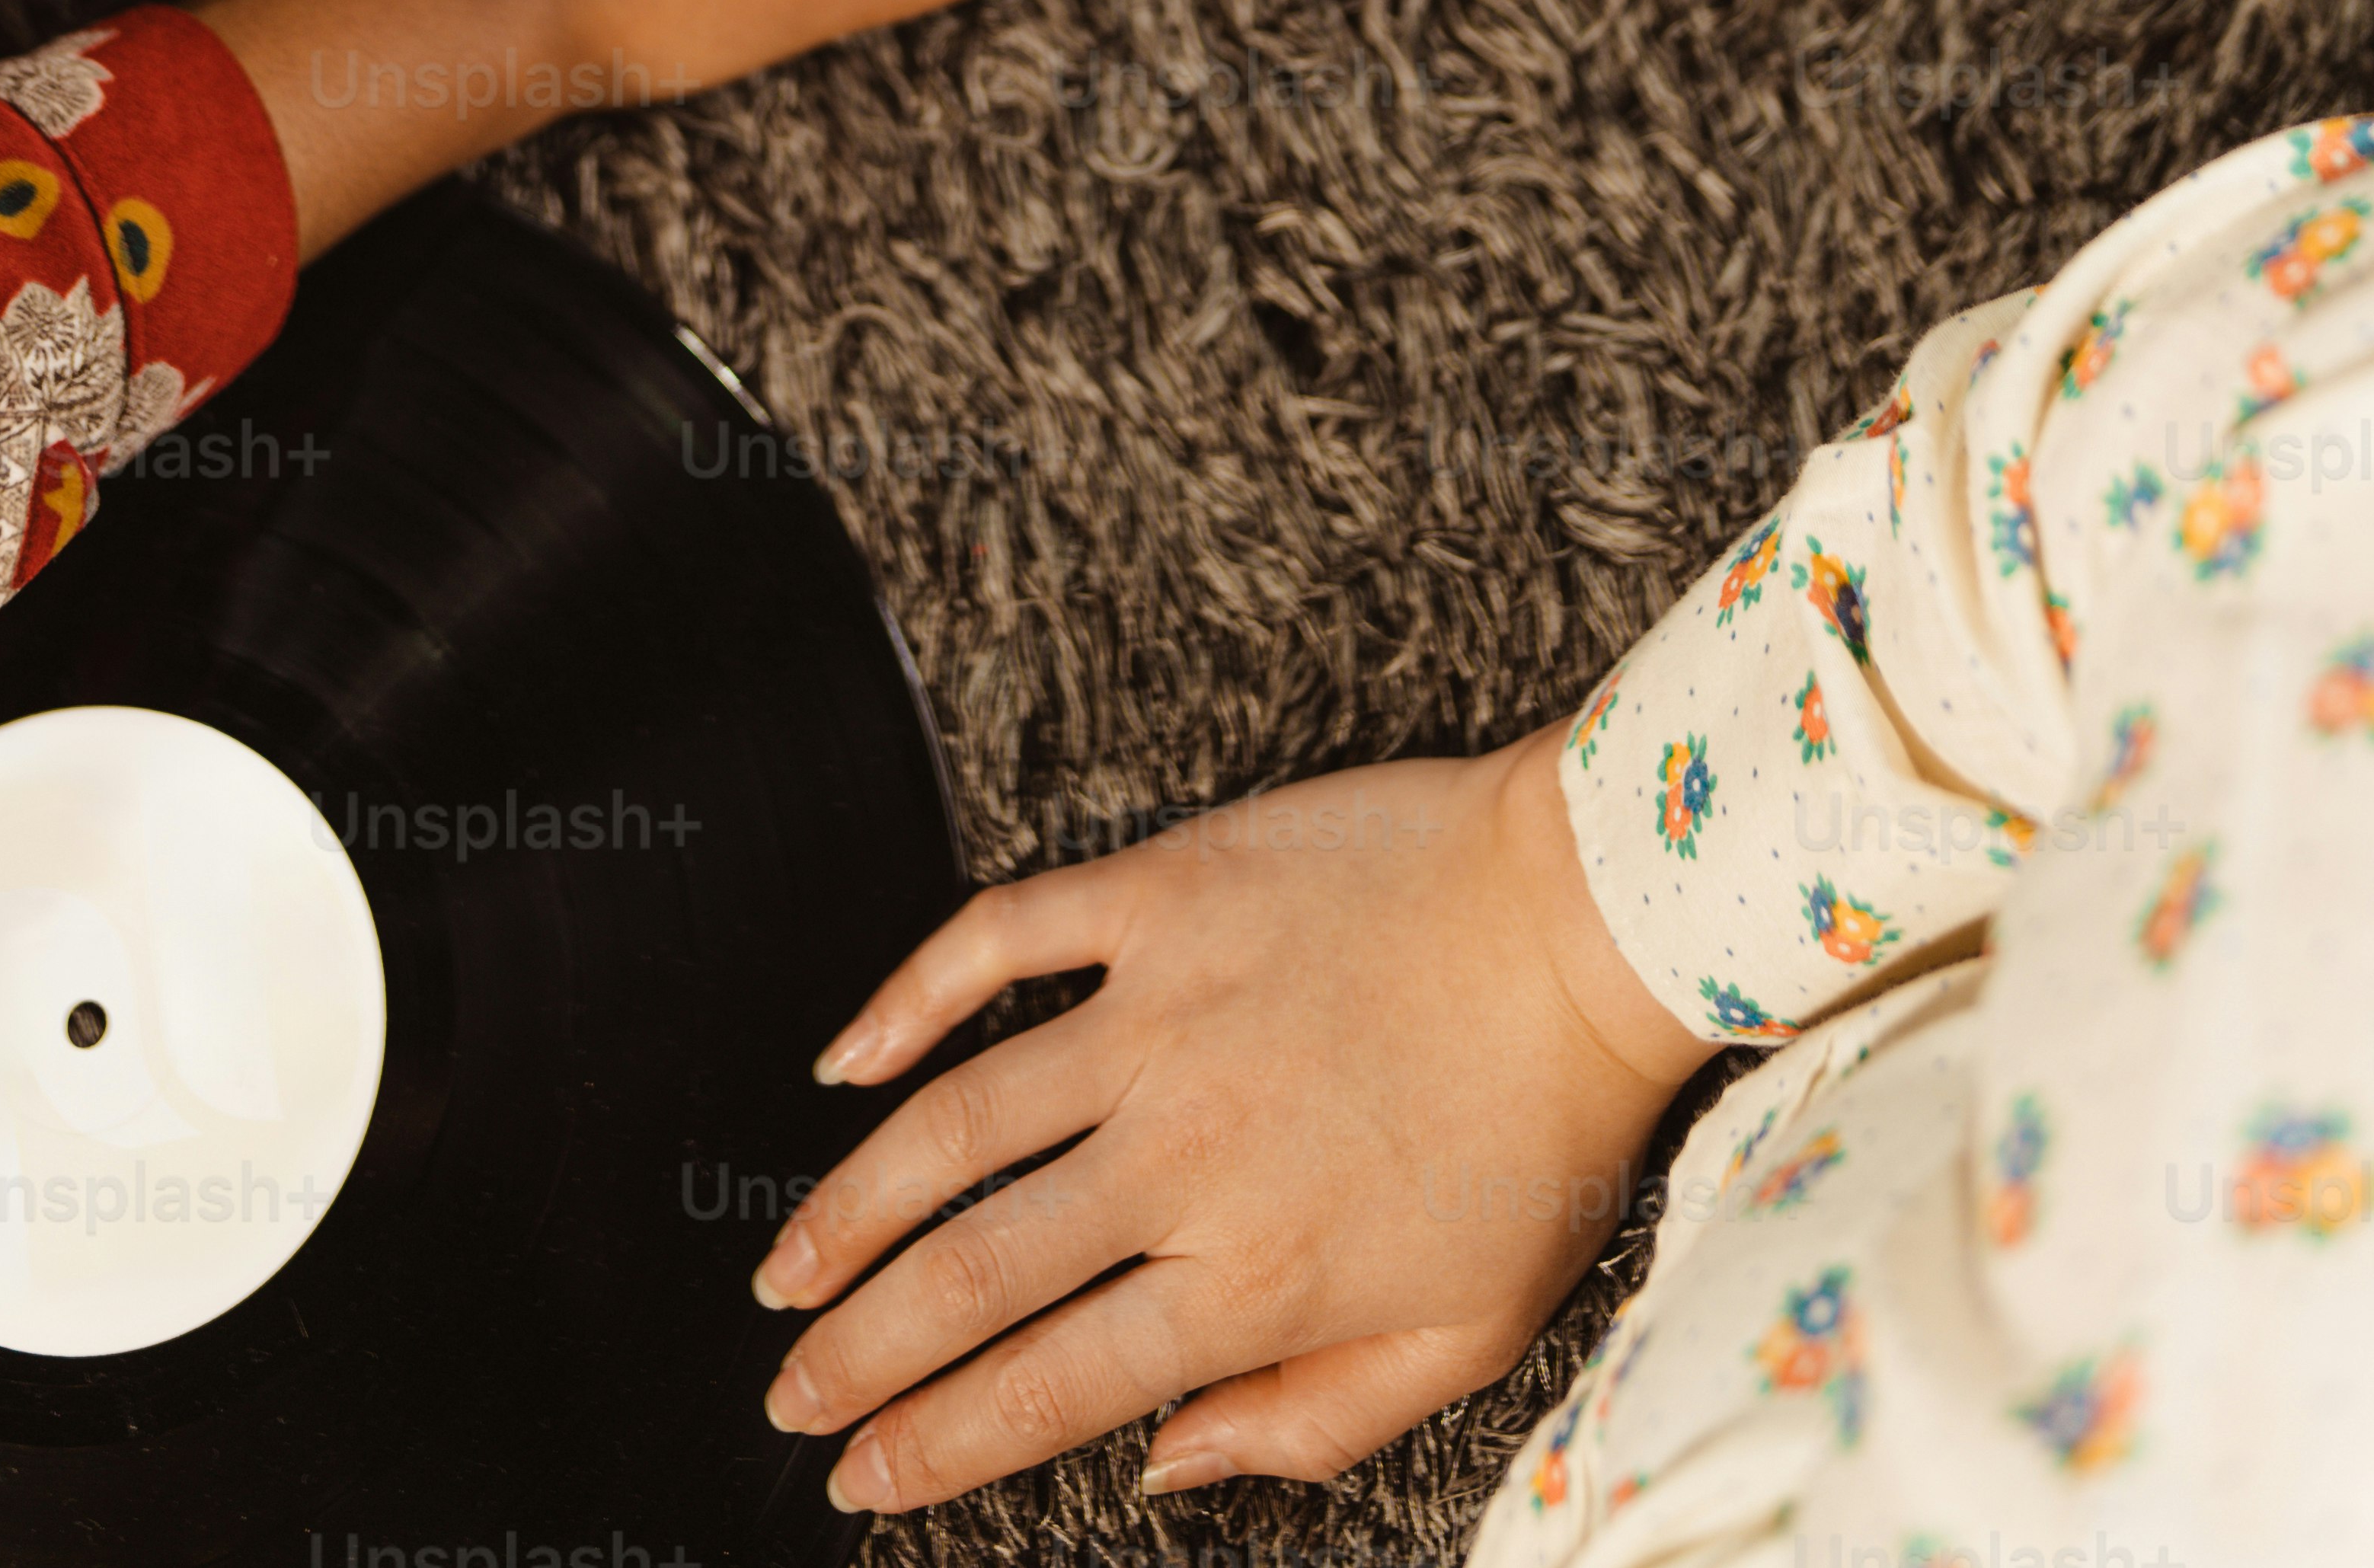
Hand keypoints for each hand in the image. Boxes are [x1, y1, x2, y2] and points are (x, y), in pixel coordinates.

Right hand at [748, 724, 1715, 1513]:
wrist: (1589, 924)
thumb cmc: (1542, 1136)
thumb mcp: (1464, 1337)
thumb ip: (1305, 1422)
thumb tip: (1160, 1468)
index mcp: (1252, 1279)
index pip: (1048, 1386)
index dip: (933, 1444)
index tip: (856, 1478)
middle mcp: (1183, 1156)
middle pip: (975, 1270)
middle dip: (858, 1349)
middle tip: (784, 1392)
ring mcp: (1161, 1015)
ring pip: (954, 1125)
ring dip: (852, 1206)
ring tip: (786, 1269)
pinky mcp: (1162, 895)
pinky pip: (999, 940)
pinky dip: (908, 999)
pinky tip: (847, 1056)